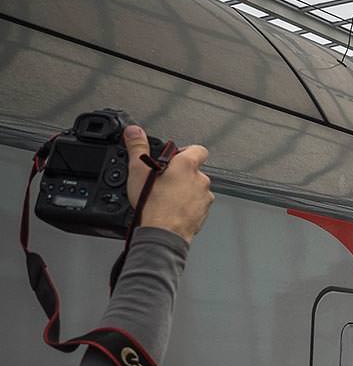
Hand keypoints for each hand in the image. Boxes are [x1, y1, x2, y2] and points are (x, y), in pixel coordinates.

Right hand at [128, 127, 213, 242]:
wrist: (163, 233)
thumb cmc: (153, 205)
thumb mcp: (138, 171)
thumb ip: (137, 147)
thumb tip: (134, 131)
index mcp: (187, 165)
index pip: (197, 149)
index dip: (186, 152)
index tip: (173, 158)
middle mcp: (201, 179)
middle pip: (194, 170)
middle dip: (180, 174)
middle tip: (163, 181)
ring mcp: (204, 197)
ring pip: (196, 188)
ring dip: (184, 190)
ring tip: (166, 197)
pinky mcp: (204, 212)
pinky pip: (197, 204)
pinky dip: (187, 205)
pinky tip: (172, 209)